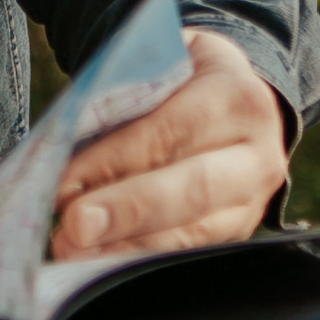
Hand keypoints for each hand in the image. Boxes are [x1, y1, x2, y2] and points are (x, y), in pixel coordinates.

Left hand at [49, 27, 290, 261]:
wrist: (241, 103)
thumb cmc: (185, 78)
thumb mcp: (164, 59)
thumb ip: (126, 87)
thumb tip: (64, 135)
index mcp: (237, 97)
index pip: (169, 131)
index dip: (114, 159)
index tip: (63, 181)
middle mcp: (256, 154)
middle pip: (192, 189)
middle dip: (127, 211)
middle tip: (75, 227)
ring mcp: (252, 201)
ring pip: (193, 232)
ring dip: (126, 246)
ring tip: (74, 249)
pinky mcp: (236, 232)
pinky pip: (188, 252)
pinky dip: (138, 257)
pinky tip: (96, 259)